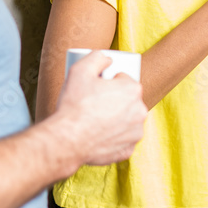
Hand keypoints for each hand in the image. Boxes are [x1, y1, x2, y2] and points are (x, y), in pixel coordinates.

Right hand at [52, 51, 146, 165]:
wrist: (68, 139)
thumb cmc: (74, 103)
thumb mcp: (80, 69)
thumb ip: (97, 57)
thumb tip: (107, 59)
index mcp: (132, 90)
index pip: (124, 79)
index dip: (110, 81)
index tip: (98, 87)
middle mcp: (140, 111)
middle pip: (128, 100)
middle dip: (115, 99)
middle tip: (94, 102)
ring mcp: (135, 133)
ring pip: (127, 120)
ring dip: (116, 118)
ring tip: (95, 119)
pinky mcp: (128, 150)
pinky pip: (122, 139)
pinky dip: (113, 137)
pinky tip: (98, 134)